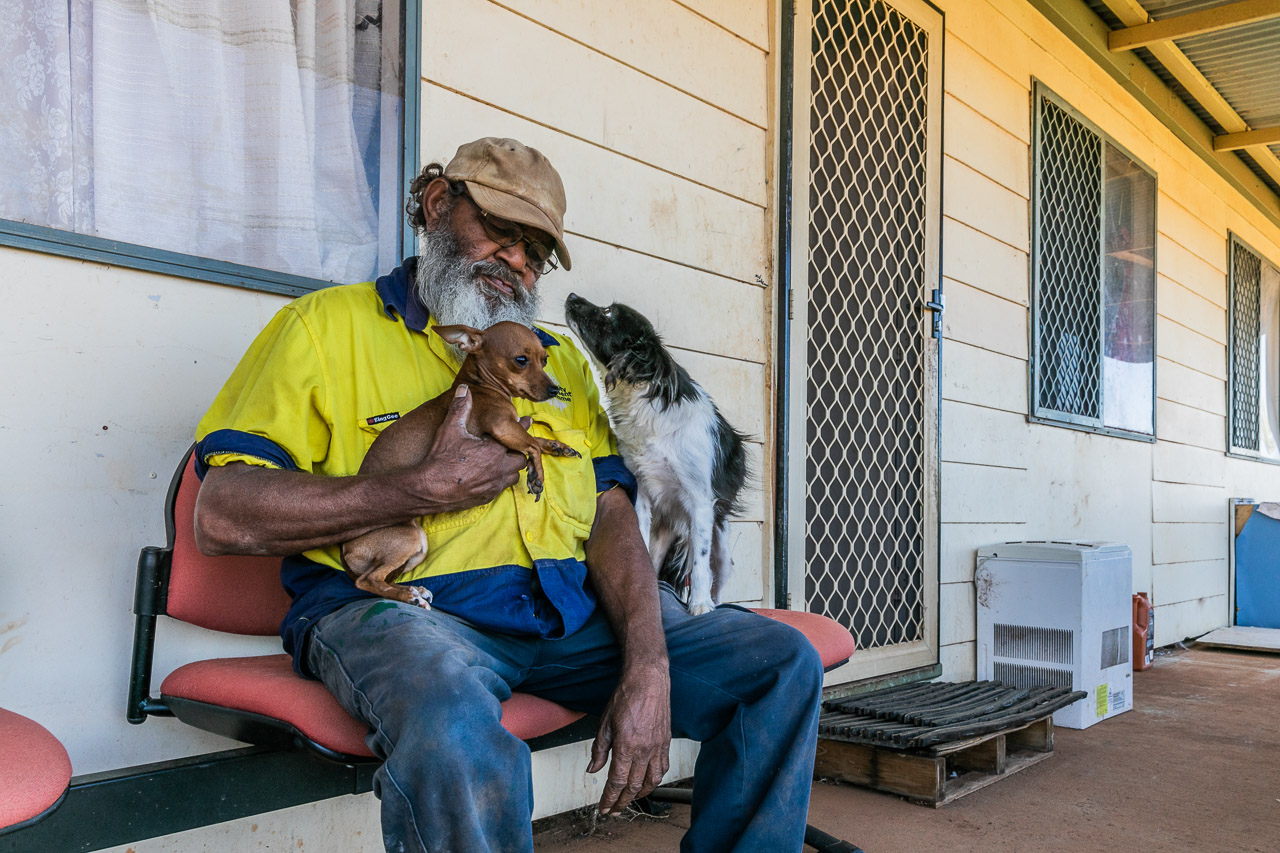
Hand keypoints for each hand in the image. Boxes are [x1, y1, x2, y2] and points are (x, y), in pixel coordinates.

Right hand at [414, 386, 526, 512]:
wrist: (429, 489)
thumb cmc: (440, 458)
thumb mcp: (450, 429)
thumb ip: (460, 408)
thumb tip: (464, 389)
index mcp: (494, 450)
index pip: (517, 438)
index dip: (522, 428)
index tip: (526, 422)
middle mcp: (499, 468)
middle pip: (520, 459)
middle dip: (516, 452)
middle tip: (509, 445)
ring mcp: (494, 485)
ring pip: (513, 476)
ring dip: (510, 468)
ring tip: (501, 461)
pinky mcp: (487, 497)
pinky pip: (501, 489)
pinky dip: (499, 481)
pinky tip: (490, 475)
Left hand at [587, 663, 671, 815]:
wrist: (648, 680)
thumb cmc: (626, 696)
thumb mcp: (605, 723)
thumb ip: (599, 750)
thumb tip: (592, 769)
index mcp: (626, 746)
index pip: (617, 782)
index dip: (609, 799)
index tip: (604, 807)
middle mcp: (644, 750)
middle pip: (633, 787)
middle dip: (622, 802)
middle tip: (614, 809)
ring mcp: (658, 747)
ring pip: (651, 781)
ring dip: (640, 795)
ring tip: (629, 800)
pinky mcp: (666, 742)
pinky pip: (663, 768)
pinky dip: (655, 780)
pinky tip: (648, 782)